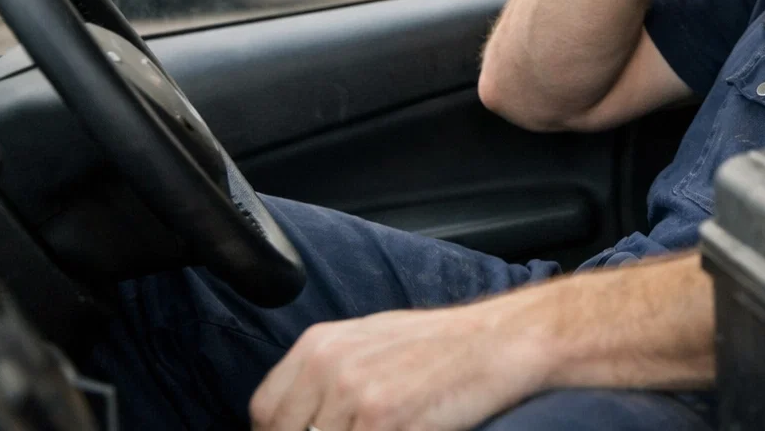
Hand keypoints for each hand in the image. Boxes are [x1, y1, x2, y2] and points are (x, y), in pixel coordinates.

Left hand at [248, 298, 542, 430]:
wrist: (499, 342)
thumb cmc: (441, 345)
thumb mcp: (370, 342)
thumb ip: (325, 375)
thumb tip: (296, 418)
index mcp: (320, 344)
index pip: (265, 412)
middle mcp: (328, 366)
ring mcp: (354, 396)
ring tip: (383, 429)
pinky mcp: (381, 422)